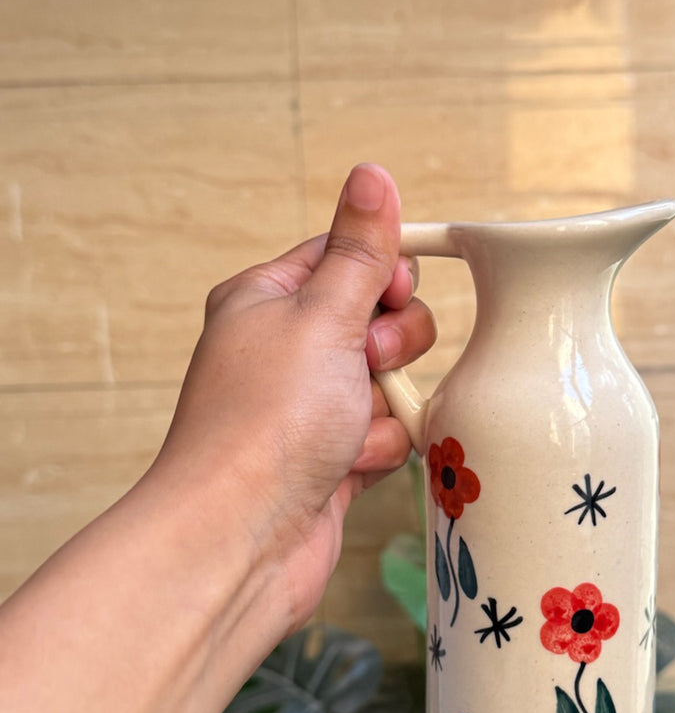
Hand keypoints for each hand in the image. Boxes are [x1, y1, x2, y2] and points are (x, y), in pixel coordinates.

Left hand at [150, 162, 434, 628]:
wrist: (242, 537)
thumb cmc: (265, 424)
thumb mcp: (322, 315)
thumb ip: (361, 251)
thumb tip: (372, 175)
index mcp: (267, 300)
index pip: (347, 256)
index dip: (384, 273)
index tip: (393, 294)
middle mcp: (286, 350)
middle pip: (381, 320)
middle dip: (393, 346)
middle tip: (365, 366)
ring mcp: (309, 409)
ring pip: (392, 384)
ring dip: (386, 408)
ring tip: (349, 432)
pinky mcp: (332, 459)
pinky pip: (388, 435)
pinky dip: (381, 451)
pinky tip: (348, 468)